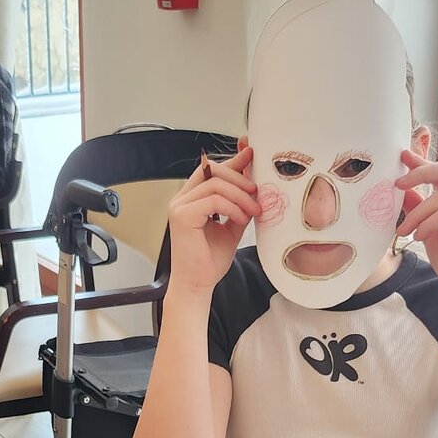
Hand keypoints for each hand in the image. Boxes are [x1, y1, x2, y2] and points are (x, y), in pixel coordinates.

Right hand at [166, 142, 259, 296]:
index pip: (211, 170)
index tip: (250, 153)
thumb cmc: (209, 261)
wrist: (197, 285)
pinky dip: (232, 207)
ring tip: (253, 211)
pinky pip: (213, 200)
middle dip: (240, 178)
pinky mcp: (181, 216)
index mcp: (192, 199)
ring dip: (240, 195)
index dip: (232, 160)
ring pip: (215, 184)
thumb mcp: (232, 226)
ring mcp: (179, 206)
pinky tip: (241, 218)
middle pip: (213, 170)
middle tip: (257, 192)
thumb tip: (254, 186)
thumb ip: (239, 205)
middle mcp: (182, 199)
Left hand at [394, 152, 437, 299]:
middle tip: (397, 185)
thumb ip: (421, 207)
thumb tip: (403, 188)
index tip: (403, 156)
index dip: (425, 161)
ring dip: (417, 214)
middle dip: (420, 173)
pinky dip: (427, 224)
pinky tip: (419, 237)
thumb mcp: (431, 228)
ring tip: (405, 230)